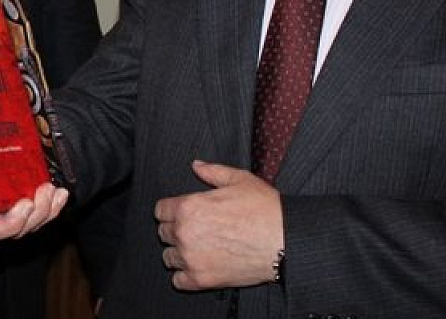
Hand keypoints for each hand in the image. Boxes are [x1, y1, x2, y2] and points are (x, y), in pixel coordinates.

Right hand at [0, 182, 67, 243]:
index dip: (11, 223)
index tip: (25, 203)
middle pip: (18, 229)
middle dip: (38, 211)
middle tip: (45, 189)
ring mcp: (7, 221)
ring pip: (33, 224)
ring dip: (49, 208)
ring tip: (55, 190)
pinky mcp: (22, 213)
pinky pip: (40, 217)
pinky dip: (53, 206)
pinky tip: (61, 194)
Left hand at [154, 160, 283, 290]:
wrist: (285, 241)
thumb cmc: (265, 209)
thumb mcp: (240, 180)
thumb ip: (213, 171)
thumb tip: (196, 166)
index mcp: (189, 207)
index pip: (160, 211)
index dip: (171, 211)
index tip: (180, 214)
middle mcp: (185, 233)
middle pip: (163, 233)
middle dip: (175, 230)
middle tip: (194, 230)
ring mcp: (192, 258)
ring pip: (168, 257)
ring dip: (179, 252)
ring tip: (196, 249)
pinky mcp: (202, 280)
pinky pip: (178, 281)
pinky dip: (185, 275)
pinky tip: (198, 266)